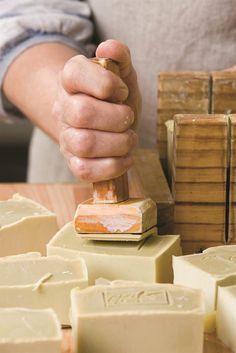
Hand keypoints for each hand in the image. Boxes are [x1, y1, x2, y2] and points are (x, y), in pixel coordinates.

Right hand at [53, 39, 140, 181]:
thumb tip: (109, 47)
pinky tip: (126, 158)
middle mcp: (63, 108)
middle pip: (82, 113)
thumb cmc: (113, 97)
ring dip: (118, 143)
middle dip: (117, 118)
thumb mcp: (121, 73)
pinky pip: (84, 170)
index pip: (76, 74)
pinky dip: (112, 166)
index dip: (106, 84)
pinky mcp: (73, 161)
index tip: (123, 91)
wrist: (101, 121)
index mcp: (71, 79)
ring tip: (129, 138)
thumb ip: (120, 57)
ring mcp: (66, 137)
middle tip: (128, 118)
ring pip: (84, 144)